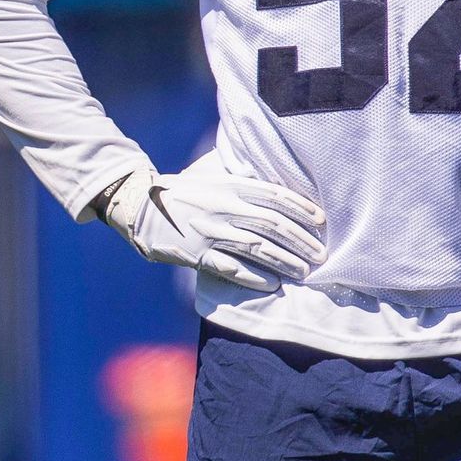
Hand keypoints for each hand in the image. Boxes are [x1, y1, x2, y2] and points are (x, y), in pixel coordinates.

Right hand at [98, 157, 324, 291]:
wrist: (139, 205)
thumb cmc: (181, 191)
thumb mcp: (210, 176)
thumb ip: (239, 181)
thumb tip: (273, 187)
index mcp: (229, 186)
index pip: (275, 195)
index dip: (301, 208)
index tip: (321, 220)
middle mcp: (224, 208)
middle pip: (273, 224)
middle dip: (301, 240)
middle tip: (320, 254)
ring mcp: (211, 232)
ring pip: (258, 248)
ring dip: (285, 261)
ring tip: (304, 272)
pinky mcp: (197, 254)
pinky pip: (232, 268)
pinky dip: (255, 277)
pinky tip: (273, 283)